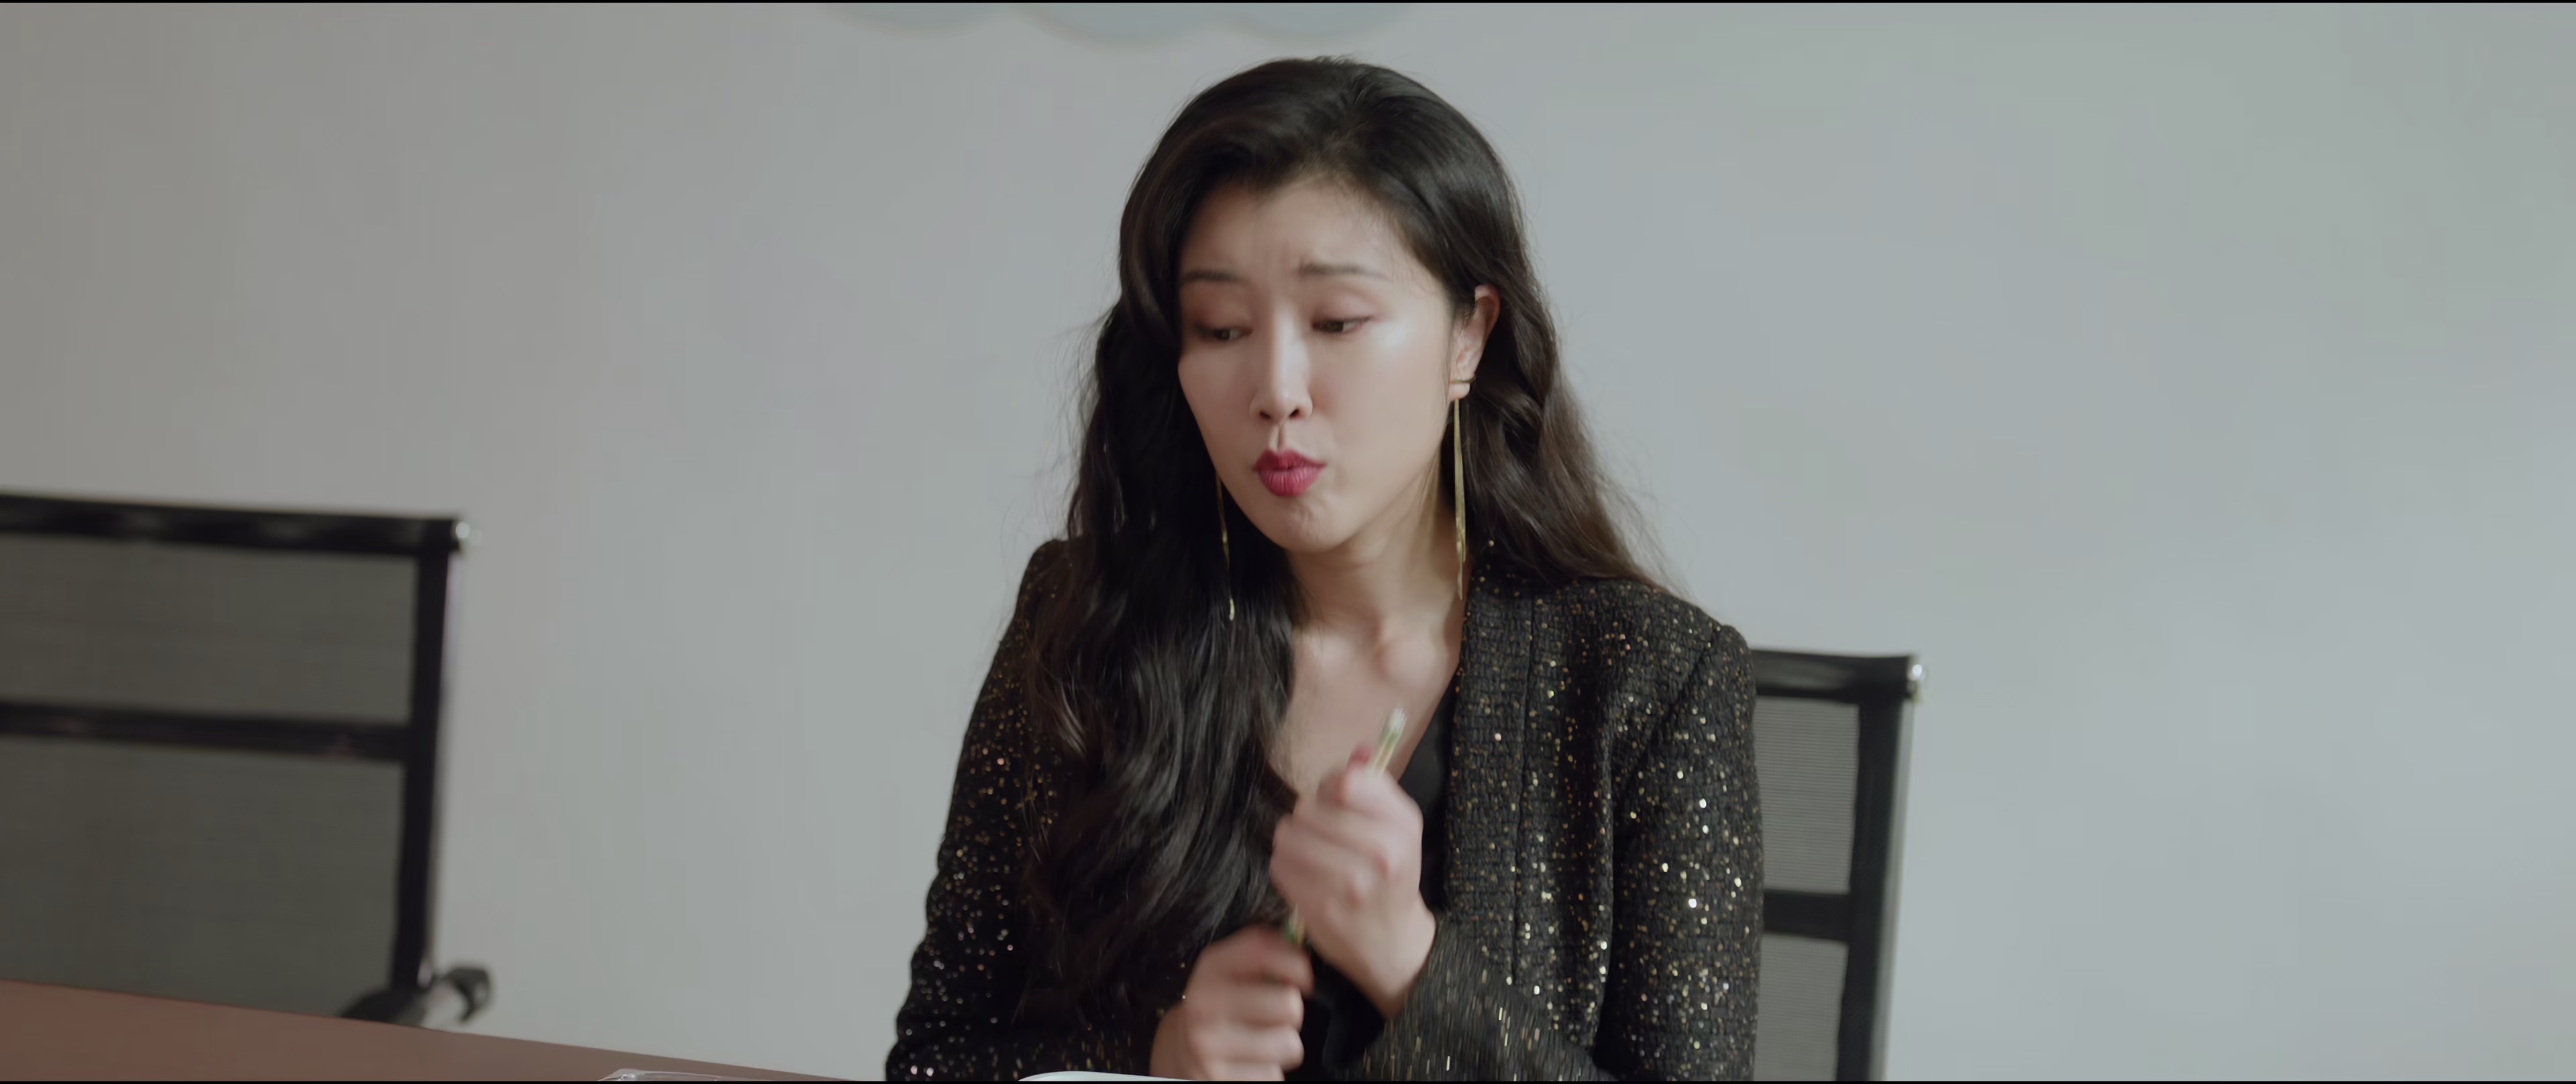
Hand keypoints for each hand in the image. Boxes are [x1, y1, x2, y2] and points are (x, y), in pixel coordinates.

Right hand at [1150, 925, 1311, 1080]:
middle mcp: (1205, 1002)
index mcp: (1212, 967)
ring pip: (1289, 1044)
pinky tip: (1251, 1061)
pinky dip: (1269, 1071)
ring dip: (1284, 1045)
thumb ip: (1267, 952)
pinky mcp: (1218, 1077)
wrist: (1183, 1047)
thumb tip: (1303, 949)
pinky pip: (1273, 1075)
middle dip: (1291, 1012)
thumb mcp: (1233, 968)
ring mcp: (1209, 1043)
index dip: (1297, 962)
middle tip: (1276, 1015)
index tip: (1302, 976)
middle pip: (1288, 1004)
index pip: (1265, 951)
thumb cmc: (1222, 1005)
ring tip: (1264, 1039)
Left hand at [1270, 745, 1438, 1017]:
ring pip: (1290, 835)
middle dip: (1306, 815)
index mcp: (1404, 825)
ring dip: (1290, 839)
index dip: (1331, 787)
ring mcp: (1351, 884)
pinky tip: (1300, 873)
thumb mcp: (1398, 829)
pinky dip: (1284, 865)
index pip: (1347, 782)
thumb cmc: (1391, 876)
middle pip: (1311, 807)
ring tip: (1304, 850)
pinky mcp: (1321, 907)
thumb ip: (1376, 787)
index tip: (1335, 801)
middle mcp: (1383, 853)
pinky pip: (1280, 866)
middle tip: (1316, 831)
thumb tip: (1359, 751)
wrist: (1393, 942)